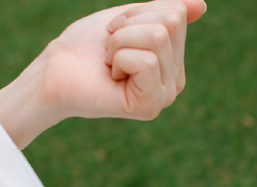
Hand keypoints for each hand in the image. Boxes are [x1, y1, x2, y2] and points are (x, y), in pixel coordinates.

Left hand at [0, 0, 205, 147]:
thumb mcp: (129, 20)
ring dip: (119, 42)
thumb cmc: (87, 47)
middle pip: (169, 23)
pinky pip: (146, 60)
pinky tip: (112, 77)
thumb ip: (165, 11)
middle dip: (128, 26)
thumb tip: (202, 5)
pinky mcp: (150, 106)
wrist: (54, 72)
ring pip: (157, 37)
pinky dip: (119, 58)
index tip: (115, 33)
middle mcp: (176, 81)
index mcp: (173, 61)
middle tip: (109, 49)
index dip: (136, 14)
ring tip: (109, 63)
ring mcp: (165, 96)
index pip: (175, 13)